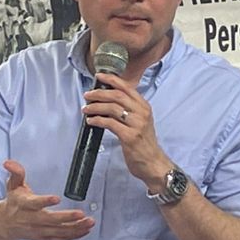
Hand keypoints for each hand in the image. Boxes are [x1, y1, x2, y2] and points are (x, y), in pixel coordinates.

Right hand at [0, 160, 92, 239]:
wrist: (7, 224)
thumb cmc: (14, 203)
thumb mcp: (13, 185)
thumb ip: (16, 173)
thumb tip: (9, 163)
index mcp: (24, 205)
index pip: (34, 203)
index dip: (44, 201)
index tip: (56, 198)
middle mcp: (31, 219)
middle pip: (50, 220)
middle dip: (66, 218)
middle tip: (80, 214)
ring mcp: (38, 230)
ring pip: (58, 231)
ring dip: (75, 228)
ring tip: (89, 222)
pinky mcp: (44, 237)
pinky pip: (60, 238)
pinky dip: (73, 235)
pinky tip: (84, 230)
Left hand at [84, 73, 171, 188]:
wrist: (153, 163)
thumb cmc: (144, 143)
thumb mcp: (140, 121)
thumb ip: (129, 109)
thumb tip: (107, 99)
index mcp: (144, 106)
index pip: (126, 87)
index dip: (111, 79)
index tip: (98, 76)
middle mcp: (142, 113)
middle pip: (117, 95)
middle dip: (99, 93)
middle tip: (87, 95)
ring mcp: (136, 124)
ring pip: (112, 108)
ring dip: (95, 107)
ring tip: (86, 109)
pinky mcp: (130, 136)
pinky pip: (109, 123)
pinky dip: (97, 120)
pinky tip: (91, 121)